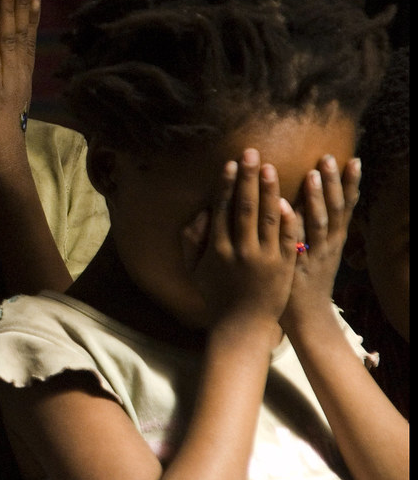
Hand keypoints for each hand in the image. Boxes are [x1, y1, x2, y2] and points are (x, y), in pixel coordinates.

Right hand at [184, 149, 298, 335]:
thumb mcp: (194, 270)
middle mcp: (240, 250)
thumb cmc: (215, 295)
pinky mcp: (283, 267)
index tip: (231, 163)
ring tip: (271, 168)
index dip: (227, 184)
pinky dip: (287, 220)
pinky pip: (286, 239)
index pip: (223, 208)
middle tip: (252, 153)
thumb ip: (191, 240)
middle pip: (245, 207)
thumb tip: (199, 213)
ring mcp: (263, 259)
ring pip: (268, 218)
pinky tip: (288, 201)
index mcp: (217, 248)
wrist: (241, 326)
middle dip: (249, 178)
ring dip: (269, 191)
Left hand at [281, 155, 360, 333]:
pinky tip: (284, 207)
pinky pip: (294, 243)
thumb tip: (314, 199)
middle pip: (335, 209)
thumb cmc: (306, 279)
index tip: (352, 158)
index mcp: (334, 238)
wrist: (306, 318)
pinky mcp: (296, 267)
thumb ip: (315, 225)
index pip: (345, 206)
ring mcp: (314, 256)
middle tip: (329, 157)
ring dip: (315, 198)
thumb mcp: (318, 250)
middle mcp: (328, 245)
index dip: (349, 183)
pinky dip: (291, 224)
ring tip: (311, 174)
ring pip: (318, 223)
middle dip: (333, 182)